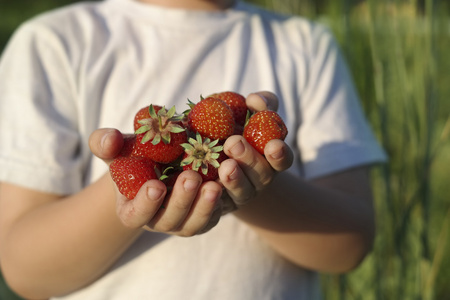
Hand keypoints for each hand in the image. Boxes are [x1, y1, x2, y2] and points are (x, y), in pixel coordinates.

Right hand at [89, 129, 223, 235]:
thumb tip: (108, 140)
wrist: (164, 159)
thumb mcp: (121, 147)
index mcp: (133, 209)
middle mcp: (159, 221)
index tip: (156, 185)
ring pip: (195, 224)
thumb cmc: (137, 155)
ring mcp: (184, 221)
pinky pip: (215, 215)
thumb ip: (106, 143)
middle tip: (191, 178)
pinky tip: (229, 181)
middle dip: (181, 201)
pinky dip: (222, 202)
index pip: (135, 216)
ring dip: (206, 206)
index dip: (145, 205)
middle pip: (170, 221)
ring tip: (215, 184)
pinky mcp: (205, 216)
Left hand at [218, 92, 293, 206]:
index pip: (283, 159)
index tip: (273, 145)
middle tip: (234, 143)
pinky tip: (203, 183)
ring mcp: (241, 194)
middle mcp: (260, 179)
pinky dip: (212, 194)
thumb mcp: (251, 112)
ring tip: (225, 166)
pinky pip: (217, 204)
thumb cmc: (238, 126)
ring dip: (234, 179)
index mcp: (272, 158)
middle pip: (261, 175)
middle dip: (249, 159)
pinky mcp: (220, 205)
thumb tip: (255, 100)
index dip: (280, 154)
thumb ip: (261, 103)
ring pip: (242, 191)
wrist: (214, 153)